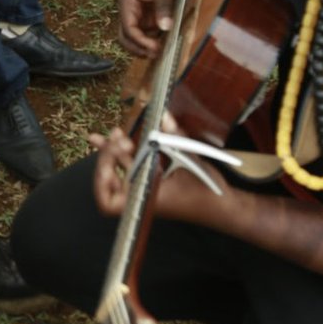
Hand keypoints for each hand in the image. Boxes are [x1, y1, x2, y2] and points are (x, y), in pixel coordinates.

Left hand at [90, 127, 234, 225]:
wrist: (221, 206)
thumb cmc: (206, 192)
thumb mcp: (191, 162)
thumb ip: (175, 137)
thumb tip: (164, 116)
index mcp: (145, 197)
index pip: (109, 203)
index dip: (101, 185)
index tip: (108, 166)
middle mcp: (140, 194)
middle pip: (108, 179)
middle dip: (108, 155)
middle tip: (116, 138)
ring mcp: (144, 187)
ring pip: (119, 169)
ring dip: (112, 150)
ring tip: (114, 132)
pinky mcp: (151, 179)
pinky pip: (131, 165)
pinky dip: (125, 152)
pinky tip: (120, 135)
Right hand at [118, 0, 184, 56]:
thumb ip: (163, 8)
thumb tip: (165, 29)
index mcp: (127, 2)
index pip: (128, 28)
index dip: (139, 41)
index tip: (154, 49)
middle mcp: (130, 9)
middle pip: (126, 35)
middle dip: (137, 47)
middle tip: (154, 55)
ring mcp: (140, 11)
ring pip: (137, 34)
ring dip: (146, 43)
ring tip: (162, 49)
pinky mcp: (150, 11)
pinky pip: (149, 29)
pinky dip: (155, 36)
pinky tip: (166, 39)